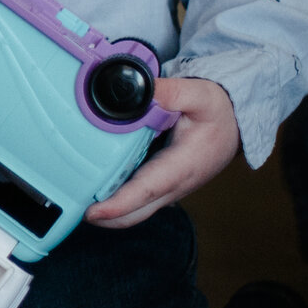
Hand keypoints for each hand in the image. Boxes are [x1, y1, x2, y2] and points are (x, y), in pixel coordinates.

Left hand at [85, 76, 236, 228]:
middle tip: (71, 207)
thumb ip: (170, 92)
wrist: (236, 126)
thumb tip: (141, 89)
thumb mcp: (200, 95)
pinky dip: (117, 201)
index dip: (118, 204)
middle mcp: (174, 185)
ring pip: (135, 210)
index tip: (93, 212)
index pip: (146, 191)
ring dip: (108, 212)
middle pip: (135, 213)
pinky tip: (96, 187)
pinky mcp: (163, 186)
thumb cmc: (218, 113)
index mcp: (182, 166)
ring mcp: (169, 190)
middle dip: (104, 218)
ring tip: (76, 199)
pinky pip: (138, 201)